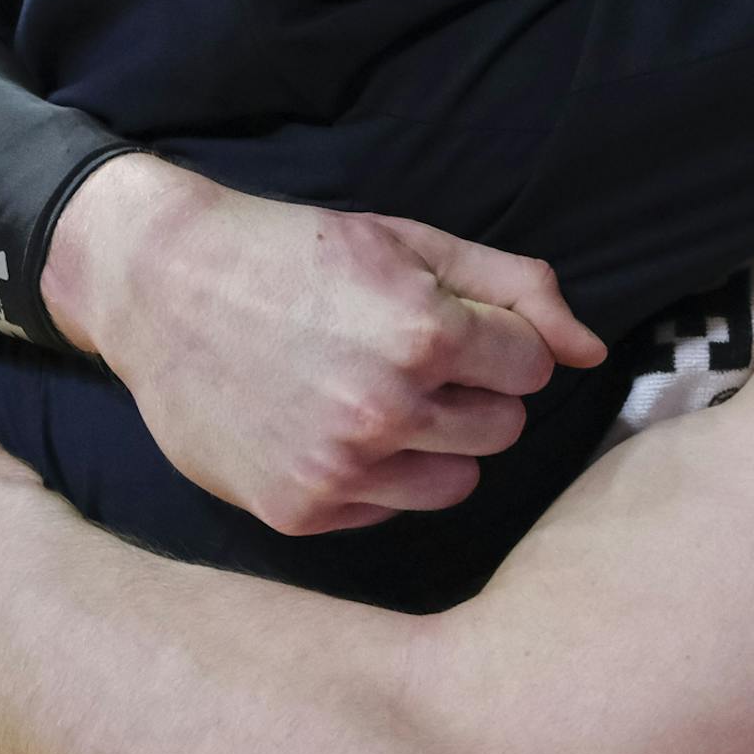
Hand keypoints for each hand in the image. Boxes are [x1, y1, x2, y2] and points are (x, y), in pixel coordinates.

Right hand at [41, 156, 608, 536]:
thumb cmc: (293, 253)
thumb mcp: (409, 242)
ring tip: (373, 395)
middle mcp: (386, 409)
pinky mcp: (301, 511)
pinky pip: (390, 510)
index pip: (531, 367)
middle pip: (502, 427)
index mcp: (423, 333)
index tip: (449, 324)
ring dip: (435, 444)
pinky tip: (326, 426)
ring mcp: (340, 468)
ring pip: (458, 481)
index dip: (497, 341)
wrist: (161, 286)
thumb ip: (516, 291)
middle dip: (472, 392)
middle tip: (405, 357)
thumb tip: (592, 351)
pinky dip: (375, 476)